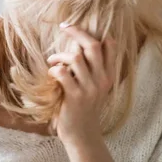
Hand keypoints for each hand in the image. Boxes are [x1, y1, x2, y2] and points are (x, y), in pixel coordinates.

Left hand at [46, 23, 115, 144]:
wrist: (83, 135)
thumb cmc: (85, 108)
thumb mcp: (96, 87)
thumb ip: (92, 69)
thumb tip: (77, 44)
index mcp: (109, 75)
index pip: (110, 46)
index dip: (95, 32)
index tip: (77, 26)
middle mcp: (102, 80)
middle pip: (92, 46)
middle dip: (76, 32)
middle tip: (64, 26)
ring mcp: (89, 88)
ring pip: (76, 57)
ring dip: (60, 55)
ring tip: (52, 60)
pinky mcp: (75, 97)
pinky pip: (63, 73)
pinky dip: (54, 70)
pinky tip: (52, 74)